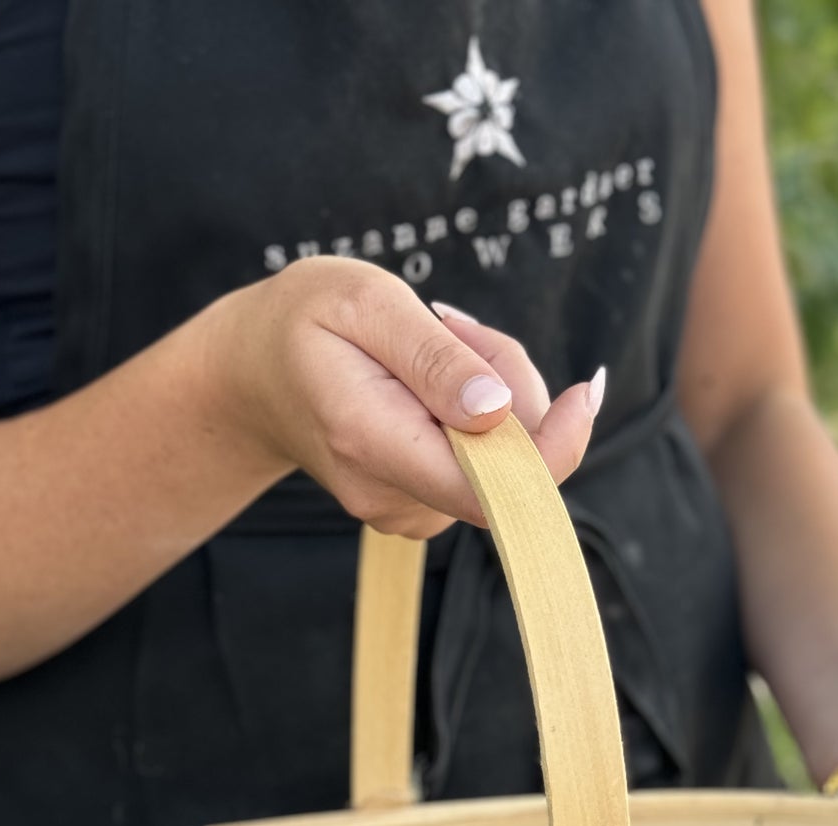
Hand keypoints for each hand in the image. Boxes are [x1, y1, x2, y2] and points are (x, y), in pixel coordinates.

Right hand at [220, 257, 602, 538]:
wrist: (254, 373)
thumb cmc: (304, 322)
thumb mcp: (364, 303)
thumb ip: (433, 358)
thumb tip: (497, 413)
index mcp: (372, 443)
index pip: (488, 488)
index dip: (552, 450)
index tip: (583, 394)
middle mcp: (392, 496)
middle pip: (507, 461)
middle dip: (508, 382)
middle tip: (449, 321)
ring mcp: (407, 510)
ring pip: (502, 457)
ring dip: (492, 390)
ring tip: (428, 343)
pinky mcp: (422, 506)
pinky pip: (484, 461)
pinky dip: (477, 412)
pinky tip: (428, 378)